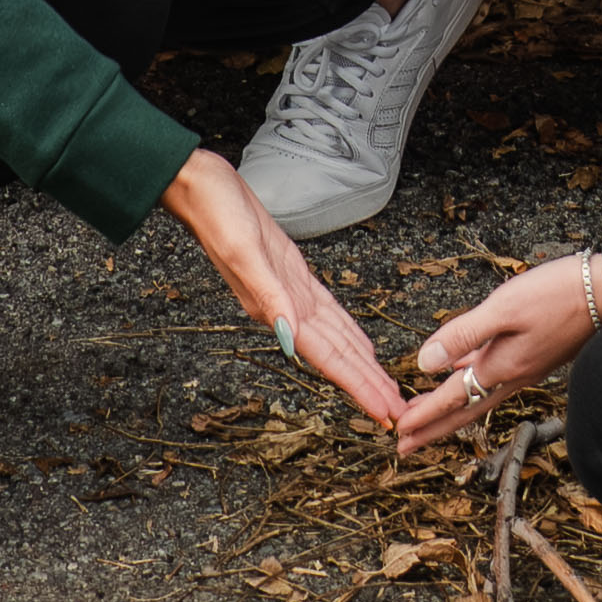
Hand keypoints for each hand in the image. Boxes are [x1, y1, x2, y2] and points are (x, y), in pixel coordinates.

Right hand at [166, 154, 425, 434]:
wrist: (202, 187)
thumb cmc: (217, 214)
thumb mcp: (244, 253)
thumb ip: (268, 295)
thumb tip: (289, 337)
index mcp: (277, 310)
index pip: (327, 358)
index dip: (357, 386)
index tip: (383, 413)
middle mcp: (287, 309)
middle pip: (338, 356)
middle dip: (368, 384)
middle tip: (399, 412)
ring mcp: (292, 293)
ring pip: (337, 339)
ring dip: (361, 365)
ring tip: (384, 388)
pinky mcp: (294, 274)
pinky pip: (329, 313)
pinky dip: (347, 333)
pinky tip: (359, 345)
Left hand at [391, 242, 601, 448]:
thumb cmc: (558, 295)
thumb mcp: (504, 308)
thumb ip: (463, 335)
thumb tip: (424, 362)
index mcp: (501, 367)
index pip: (453, 398)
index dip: (423, 414)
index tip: (398, 432)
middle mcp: (512, 374)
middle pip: (465, 410)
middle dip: (433, 429)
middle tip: (405, 446)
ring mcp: (525, 366)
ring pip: (478, 396)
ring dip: (449, 407)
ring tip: (426, 413)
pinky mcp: (534, 355)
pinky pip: (492, 376)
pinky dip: (470, 379)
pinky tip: (462, 368)